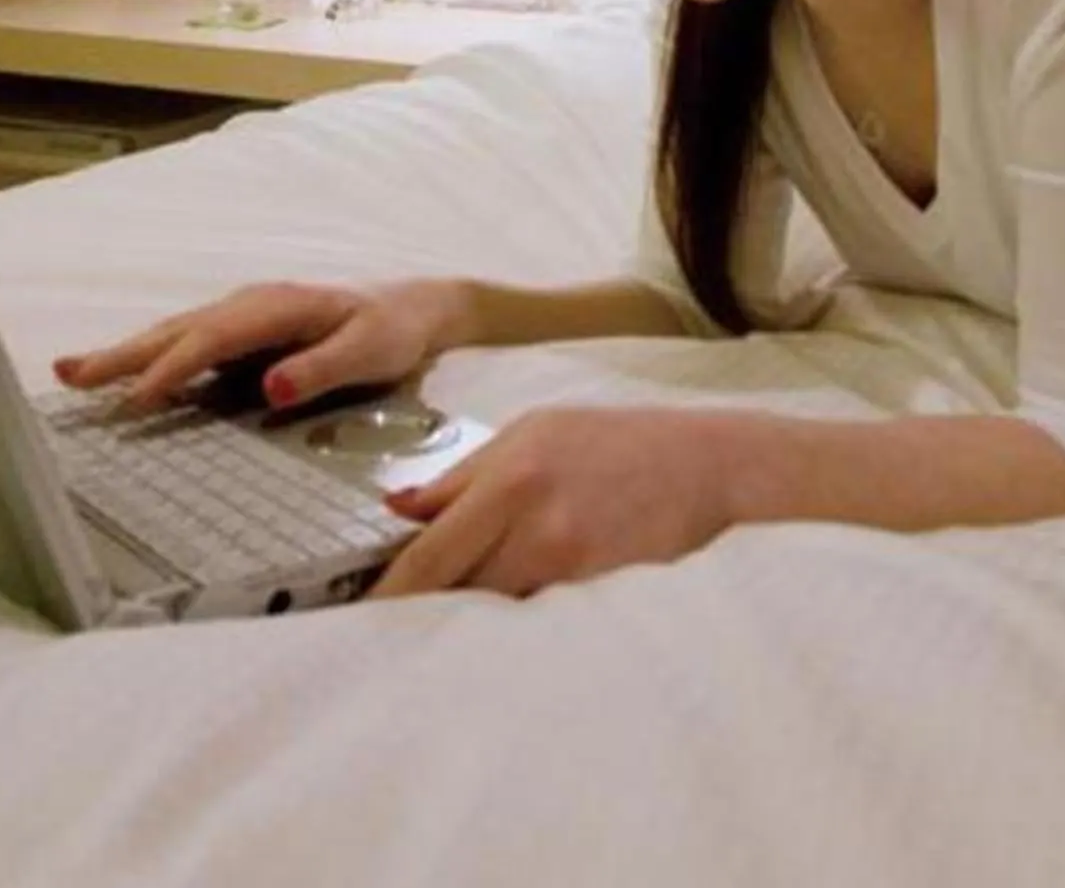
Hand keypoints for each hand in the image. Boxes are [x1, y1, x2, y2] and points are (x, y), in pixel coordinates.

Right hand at [53, 278, 462, 413]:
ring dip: (125, 353)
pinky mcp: (244, 335)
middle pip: (178, 329)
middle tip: (69, 376)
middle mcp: (251, 304)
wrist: (416, 309)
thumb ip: (322, 368)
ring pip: (175, 334)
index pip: (212, 338)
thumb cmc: (393, 330)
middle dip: (123, 354)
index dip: (171, 368)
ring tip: (71, 372)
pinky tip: (122, 377)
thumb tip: (270, 389)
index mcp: (276, 305)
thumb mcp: (371, 352)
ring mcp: (244, 316)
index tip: (135, 401)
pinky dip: (150, 358)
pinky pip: (188, 345)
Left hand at [369, 406, 740, 600]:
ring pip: (493, 615)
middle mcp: (535, 524)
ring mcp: (569, 566)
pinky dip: (516, 624)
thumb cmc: (615, 444)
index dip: (387, 596)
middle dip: (421, 614)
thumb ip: (461, 475)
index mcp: (510, 477)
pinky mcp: (597, 594)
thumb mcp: (534, 433)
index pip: (429, 555)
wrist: (707, 466)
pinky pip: (535, 622)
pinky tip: (509, 622)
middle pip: (454, 595)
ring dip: (468, 621)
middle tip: (388, 630)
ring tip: (447, 625)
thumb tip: (396, 510)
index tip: (357, 619)